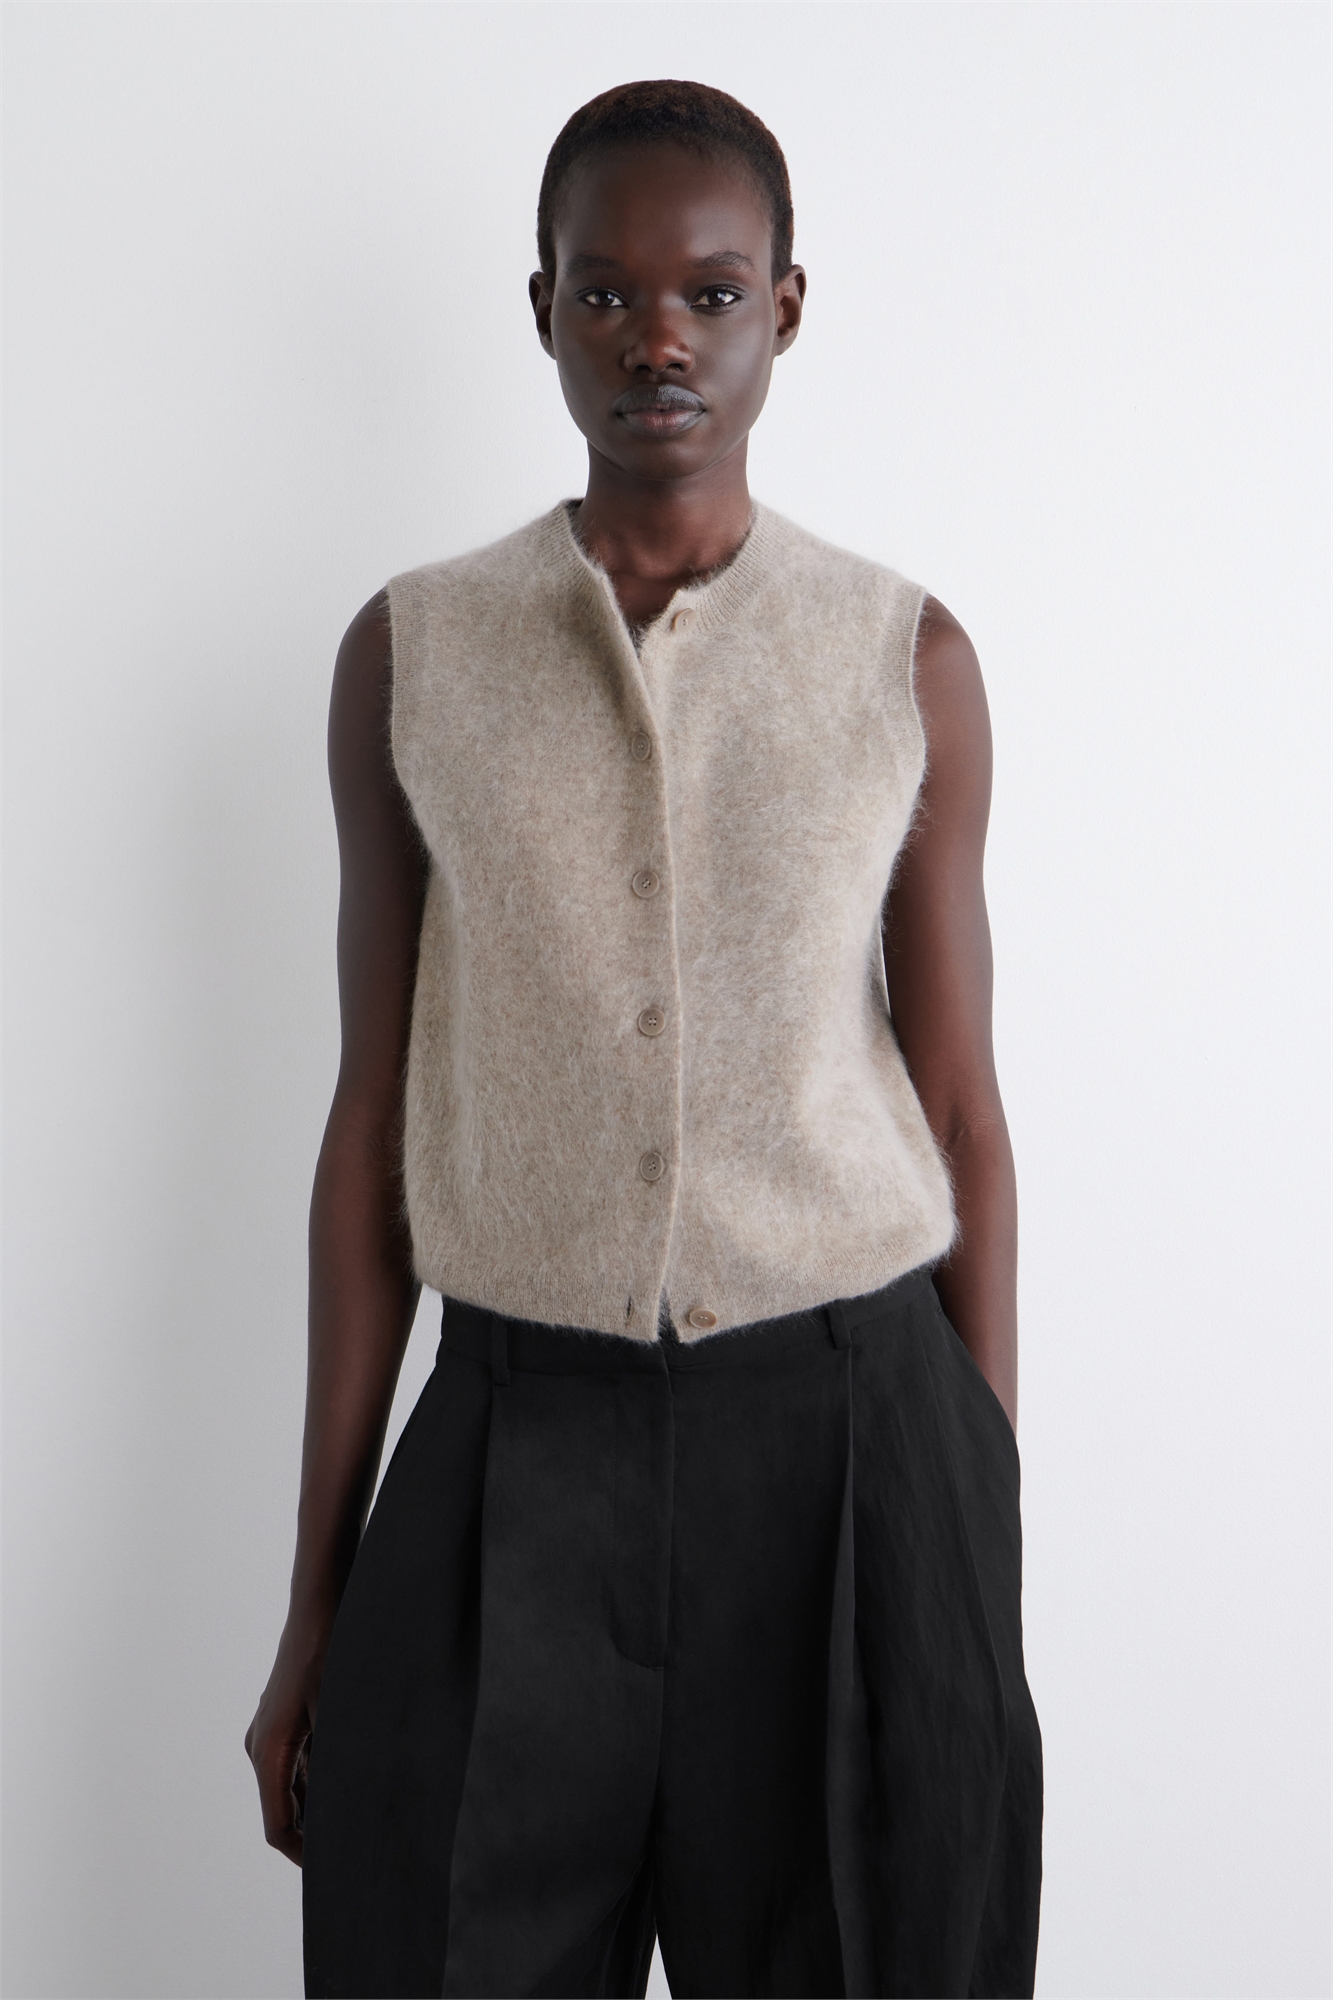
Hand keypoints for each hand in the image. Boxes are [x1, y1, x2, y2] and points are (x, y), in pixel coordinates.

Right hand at [244, 1610, 331, 1865]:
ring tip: (360, 1813)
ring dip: (320, 1802)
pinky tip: (354, 1773)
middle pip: (285, 1808)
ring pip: (293, 1784)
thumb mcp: (341, 1713)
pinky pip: (298, 1760)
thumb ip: (339, 1765)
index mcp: (269, 1752)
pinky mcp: (283, 1716)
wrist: (320, 1601)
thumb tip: (353, 1809)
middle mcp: (261, 1745)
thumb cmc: (331, 1651)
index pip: (278, 1826)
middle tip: (356, 1846)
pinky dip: (321, 1775)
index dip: (303, 1855)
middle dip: (315, 1831)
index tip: (332, 1871)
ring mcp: (270, 1730)